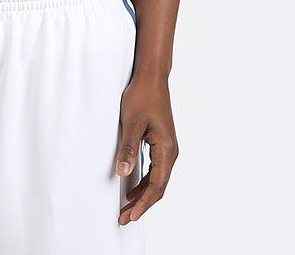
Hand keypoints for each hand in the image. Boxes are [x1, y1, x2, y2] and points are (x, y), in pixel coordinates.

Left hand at [116, 73, 177, 225]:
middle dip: (142, 204)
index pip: (156, 185)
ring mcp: (167, 147)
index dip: (143, 204)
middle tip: (124, 217)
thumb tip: (123, 173)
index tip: (130, 216)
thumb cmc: (142, 96)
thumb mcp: (131, 122)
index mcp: (166, 149)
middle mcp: (171, 151)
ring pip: (157, 179)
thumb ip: (128, 148)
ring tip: (127, 207)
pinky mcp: (161, 142)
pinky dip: (144, 181)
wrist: (151, 77)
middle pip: (158, 187)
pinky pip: (155, 169)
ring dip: (143, 194)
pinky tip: (133, 187)